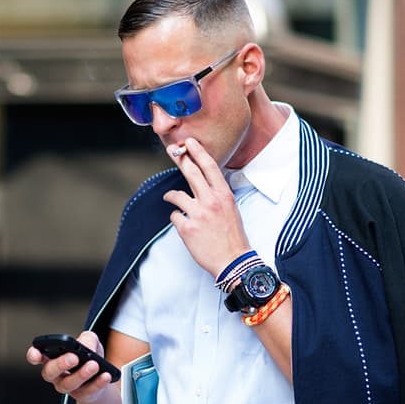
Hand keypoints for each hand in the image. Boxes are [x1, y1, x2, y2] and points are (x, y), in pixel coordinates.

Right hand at [26, 331, 112, 403]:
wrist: (102, 377)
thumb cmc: (89, 357)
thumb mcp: (90, 342)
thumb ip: (87, 339)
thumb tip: (86, 346)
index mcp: (52, 358)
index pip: (36, 357)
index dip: (33, 355)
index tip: (36, 354)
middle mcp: (56, 374)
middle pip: (50, 372)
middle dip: (60, 364)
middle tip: (74, 357)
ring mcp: (67, 387)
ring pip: (68, 384)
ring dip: (81, 374)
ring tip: (94, 365)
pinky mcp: (82, 395)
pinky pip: (87, 391)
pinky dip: (98, 383)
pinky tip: (105, 375)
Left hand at [163, 138, 250, 276]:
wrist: (233, 261)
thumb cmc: (232, 236)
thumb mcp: (231, 209)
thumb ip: (217, 194)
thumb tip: (202, 183)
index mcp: (224, 195)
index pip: (210, 167)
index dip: (198, 152)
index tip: (189, 142)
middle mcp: (211, 202)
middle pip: (192, 173)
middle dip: (181, 160)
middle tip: (173, 151)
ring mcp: (198, 215)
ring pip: (177, 195)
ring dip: (171, 196)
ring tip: (171, 198)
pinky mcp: (187, 228)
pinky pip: (175, 216)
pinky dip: (177, 218)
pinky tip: (183, 223)